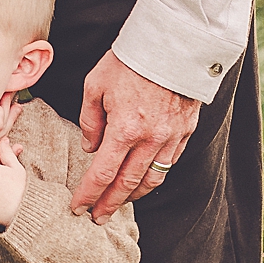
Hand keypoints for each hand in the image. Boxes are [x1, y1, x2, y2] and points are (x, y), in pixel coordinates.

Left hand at [70, 50, 199, 220]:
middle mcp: (150, 140)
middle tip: (97, 218)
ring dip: (133, 196)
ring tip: (119, 203)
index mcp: (124, 129)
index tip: (78, 208)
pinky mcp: (185, 132)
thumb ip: (90, 120)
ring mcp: (171, 138)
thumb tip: (91, 148)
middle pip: (127, 184)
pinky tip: (143, 180)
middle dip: (109, 204)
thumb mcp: (95, 84)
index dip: (89, 194)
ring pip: (151, 179)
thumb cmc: (129, 61)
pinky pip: (169, 164)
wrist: (172, 44)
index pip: (103, 174)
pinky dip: (154, 177)